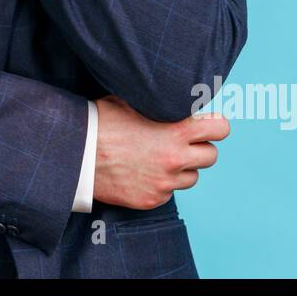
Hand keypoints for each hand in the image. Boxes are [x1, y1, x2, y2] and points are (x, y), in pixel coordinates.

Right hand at [91, 94, 229, 209]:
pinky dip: (162, 184)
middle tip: (182, 142)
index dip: (215, 125)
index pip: (220, 129)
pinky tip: (142, 172)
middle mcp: (174, 160)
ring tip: (158, 158)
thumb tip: (169, 95)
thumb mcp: (129, 102)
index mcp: (174, 132)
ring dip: (182, 168)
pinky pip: (169, 193)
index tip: (207, 124)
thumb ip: (157, 104)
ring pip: (192, 177)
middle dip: (199, 148)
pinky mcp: (151, 200)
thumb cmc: (99, 124)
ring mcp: (164, 184)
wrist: (75, 157)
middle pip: (211, 156)